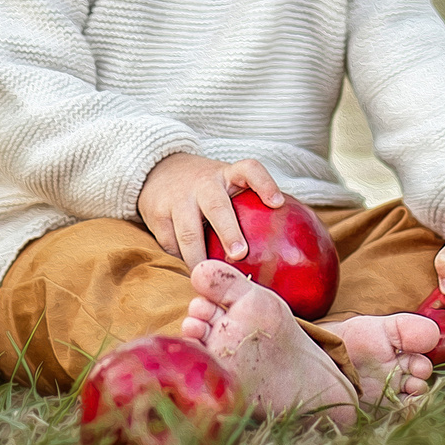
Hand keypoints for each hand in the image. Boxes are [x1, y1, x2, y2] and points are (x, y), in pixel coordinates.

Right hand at [137, 152, 284, 262]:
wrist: (158, 170)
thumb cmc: (206, 188)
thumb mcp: (227, 185)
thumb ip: (248, 205)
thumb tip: (287, 245)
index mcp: (227, 174)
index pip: (250, 169)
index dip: (265, 184)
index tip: (278, 203)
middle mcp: (203, 183)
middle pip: (217, 206)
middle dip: (229, 231)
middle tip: (240, 254)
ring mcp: (178, 198)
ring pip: (189, 231)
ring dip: (200, 257)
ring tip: (212, 274)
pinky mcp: (157, 213)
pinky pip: (170, 242)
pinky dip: (181, 260)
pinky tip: (192, 271)